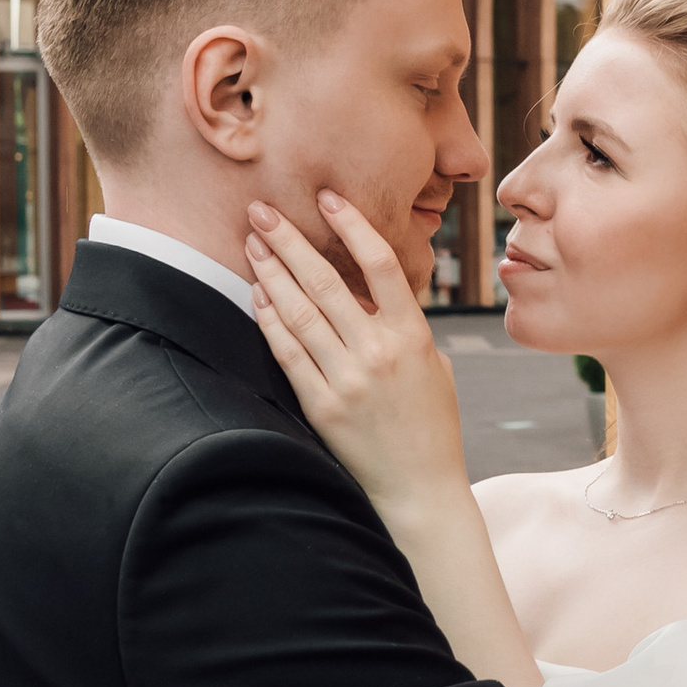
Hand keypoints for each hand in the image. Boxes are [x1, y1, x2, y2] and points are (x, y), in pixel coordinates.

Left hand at [248, 194, 469, 517]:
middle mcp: (379, 352)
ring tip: (253, 243)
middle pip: (327, 281)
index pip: (380, 264)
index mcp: (413, 336)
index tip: (327, 197)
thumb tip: (367, 292)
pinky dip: (269, 320)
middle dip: (290, 240)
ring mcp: (348, 380)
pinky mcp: (321, 406)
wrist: (420, 489)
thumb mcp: (433, 366)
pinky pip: (288, 353)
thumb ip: (402, 327)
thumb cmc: (430, 424)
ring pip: (300, 312)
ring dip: (272, 272)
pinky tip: (256, 295)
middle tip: (262, 210)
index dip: (352, 225)